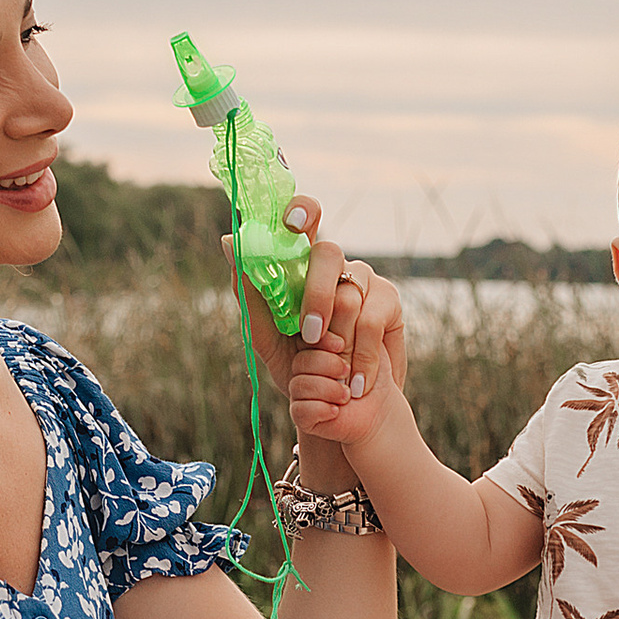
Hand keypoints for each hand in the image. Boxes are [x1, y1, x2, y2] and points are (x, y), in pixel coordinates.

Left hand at [243, 212, 403, 421]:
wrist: (340, 408)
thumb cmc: (300, 368)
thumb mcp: (267, 338)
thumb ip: (250, 294)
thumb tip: (229, 241)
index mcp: (300, 266)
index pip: (302, 219)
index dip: (299, 210)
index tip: (290, 222)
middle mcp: (334, 266)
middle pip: (329, 252)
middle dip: (315, 295)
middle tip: (309, 333)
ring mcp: (365, 280)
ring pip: (349, 291)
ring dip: (336, 337)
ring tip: (331, 366)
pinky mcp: (389, 302)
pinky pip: (371, 319)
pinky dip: (360, 356)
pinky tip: (355, 380)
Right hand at [288, 329, 400, 448]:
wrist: (381, 412)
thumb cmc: (377, 375)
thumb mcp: (367, 345)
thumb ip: (350, 326)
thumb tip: (326, 321)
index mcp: (315, 346)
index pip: (306, 338)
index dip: (325, 341)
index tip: (342, 346)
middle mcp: (303, 368)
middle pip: (301, 360)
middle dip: (328, 365)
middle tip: (348, 372)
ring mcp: (300, 391)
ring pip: (298, 384)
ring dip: (329, 390)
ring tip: (348, 395)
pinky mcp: (300, 414)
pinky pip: (299, 410)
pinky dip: (321, 410)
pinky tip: (336, 411)